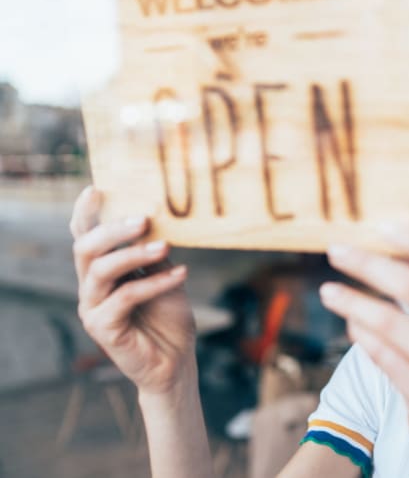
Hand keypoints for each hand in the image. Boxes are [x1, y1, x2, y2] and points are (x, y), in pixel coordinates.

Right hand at [70, 186, 196, 394]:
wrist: (176, 362)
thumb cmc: (169, 318)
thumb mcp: (165, 275)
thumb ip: (154, 252)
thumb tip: (156, 219)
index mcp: (101, 271)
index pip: (84, 237)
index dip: (85, 213)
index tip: (96, 188)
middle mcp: (90, 287)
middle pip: (86, 248)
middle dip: (113, 229)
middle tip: (144, 218)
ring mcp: (92, 308)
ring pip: (101, 270)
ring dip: (135, 253)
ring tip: (165, 246)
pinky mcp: (103, 328)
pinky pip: (125, 297)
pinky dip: (155, 282)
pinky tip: (181, 274)